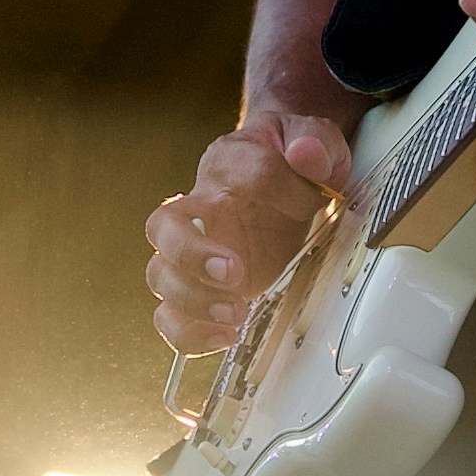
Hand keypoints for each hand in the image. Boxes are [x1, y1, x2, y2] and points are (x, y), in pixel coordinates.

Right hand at [146, 111, 353, 353]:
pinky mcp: (203, 286)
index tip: (312, 202)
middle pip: (164, 226)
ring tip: (236, 312)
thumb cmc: (293, 162)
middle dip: (191, 254)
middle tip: (234, 272)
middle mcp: (200, 205)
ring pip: (160, 274)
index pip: (245, 173)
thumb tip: (307, 156)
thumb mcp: (314, 139)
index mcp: (229, 162)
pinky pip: (171, 314)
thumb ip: (315, 141)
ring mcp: (196, 250)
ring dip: (191, 298)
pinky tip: (224, 336)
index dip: (282, 190)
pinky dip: (189, 332)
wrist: (284, 175)